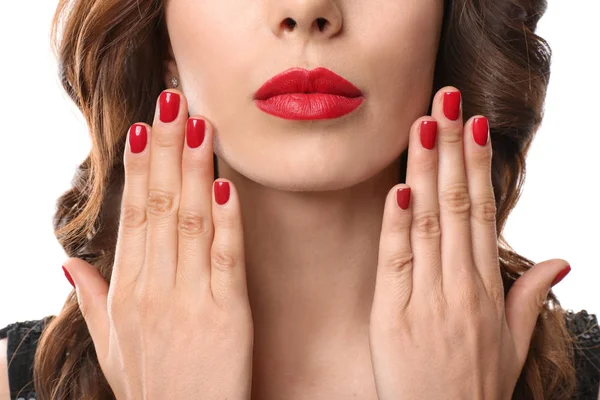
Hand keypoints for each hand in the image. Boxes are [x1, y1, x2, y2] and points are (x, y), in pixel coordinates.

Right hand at [62, 90, 253, 399]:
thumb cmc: (153, 388)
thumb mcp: (111, 347)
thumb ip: (95, 300)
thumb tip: (69, 264)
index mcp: (127, 292)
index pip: (133, 216)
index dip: (140, 170)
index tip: (144, 129)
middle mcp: (154, 289)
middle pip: (159, 206)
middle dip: (165, 149)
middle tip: (171, 99)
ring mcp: (191, 300)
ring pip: (191, 222)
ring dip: (196, 170)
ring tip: (198, 125)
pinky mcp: (229, 315)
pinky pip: (227, 259)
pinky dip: (228, 220)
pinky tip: (228, 185)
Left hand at [369, 86, 569, 399]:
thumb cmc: (476, 387)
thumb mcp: (514, 344)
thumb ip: (530, 296)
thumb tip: (561, 260)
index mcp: (487, 289)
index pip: (483, 212)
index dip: (478, 165)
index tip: (473, 125)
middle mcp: (460, 286)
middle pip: (457, 204)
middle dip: (451, 148)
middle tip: (444, 100)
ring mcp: (426, 298)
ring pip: (428, 223)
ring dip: (425, 171)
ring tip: (422, 125)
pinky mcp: (391, 315)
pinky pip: (396, 261)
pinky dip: (397, 224)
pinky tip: (399, 189)